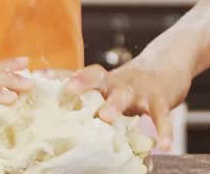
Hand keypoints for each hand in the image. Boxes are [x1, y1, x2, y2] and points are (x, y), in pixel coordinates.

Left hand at [67, 51, 194, 150]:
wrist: (170, 62)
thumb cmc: (133, 82)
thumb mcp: (111, 84)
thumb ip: (92, 96)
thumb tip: (59, 116)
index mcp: (105, 79)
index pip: (79, 74)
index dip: (60, 74)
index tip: (39, 76)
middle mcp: (120, 81)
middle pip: (100, 79)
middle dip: (84, 83)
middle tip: (68, 90)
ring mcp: (141, 89)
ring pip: (127, 95)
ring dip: (116, 104)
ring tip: (106, 117)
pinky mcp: (161, 99)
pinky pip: (162, 116)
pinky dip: (164, 131)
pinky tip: (164, 147)